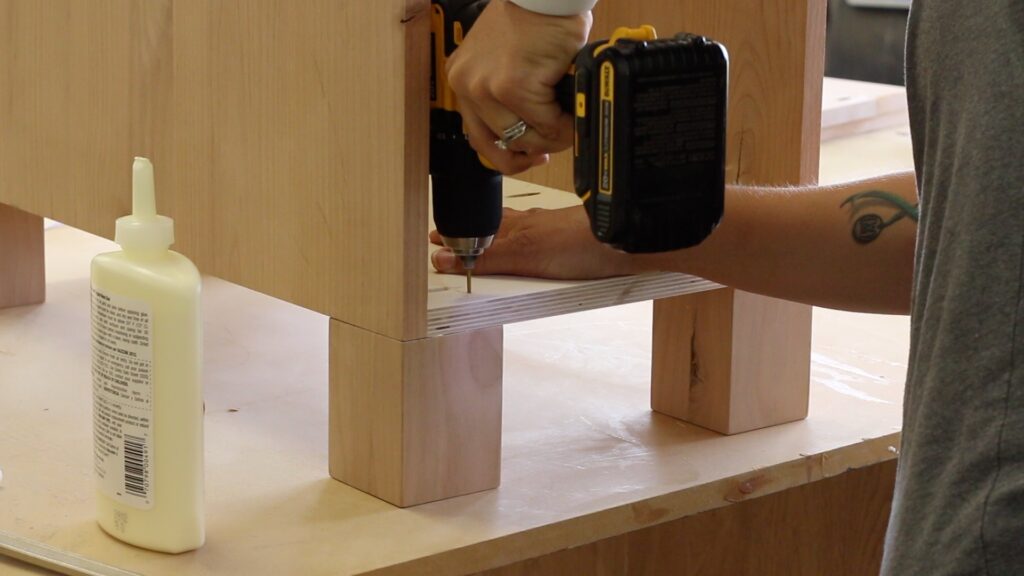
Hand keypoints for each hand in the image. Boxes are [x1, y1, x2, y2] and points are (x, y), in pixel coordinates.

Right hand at [430, 206, 634, 279]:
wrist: (622, 241)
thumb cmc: (579, 243)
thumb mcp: (523, 255)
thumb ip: (487, 258)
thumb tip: (446, 258)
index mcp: (516, 226)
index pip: (479, 229)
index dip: (459, 236)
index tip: (438, 240)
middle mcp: (534, 225)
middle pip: (498, 229)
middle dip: (478, 237)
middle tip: (456, 244)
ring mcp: (553, 232)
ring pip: (521, 234)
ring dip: (503, 240)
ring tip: (489, 246)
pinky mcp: (572, 244)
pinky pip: (543, 246)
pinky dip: (530, 247)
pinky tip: (536, 257)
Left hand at [446, 0, 591, 173]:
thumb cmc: (534, 18)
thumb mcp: (503, 60)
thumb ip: (504, 95)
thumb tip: (526, 133)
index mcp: (462, 78)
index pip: (478, 135)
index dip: (509, 152)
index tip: (531, 153)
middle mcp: (467, 84)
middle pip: (502, 142)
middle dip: (535, 146)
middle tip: (556, 140)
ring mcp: (488, 88)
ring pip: (525, 138)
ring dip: (553, 136)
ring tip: (568, 122)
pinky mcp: (514, 87)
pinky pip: (546, 124)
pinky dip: (565, 124)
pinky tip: (573, 111)